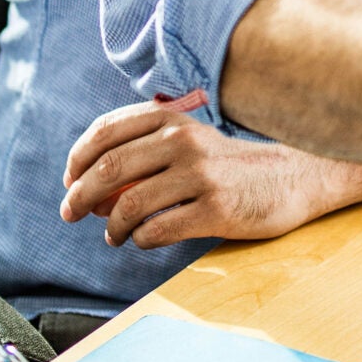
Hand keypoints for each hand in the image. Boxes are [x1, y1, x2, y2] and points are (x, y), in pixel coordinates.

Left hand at [60, 103, 327, 246]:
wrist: (292, 178)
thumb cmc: (230, 165)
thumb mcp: (191, 141)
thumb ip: (146, 151)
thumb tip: (88, 187)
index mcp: (173, 120)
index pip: (107, 131)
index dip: (78, 158)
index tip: (69, 180)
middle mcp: (184, 141)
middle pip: (109, 168)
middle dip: (79, 195)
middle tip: (70, 214)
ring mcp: (201, 176)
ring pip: (129, 205)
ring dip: (111, 227)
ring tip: (113, 236)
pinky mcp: (216, 210)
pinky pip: (158, 230)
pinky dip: (140, 240)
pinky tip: (143, 241)